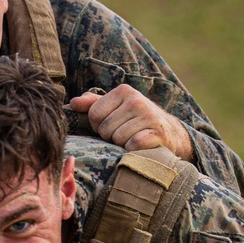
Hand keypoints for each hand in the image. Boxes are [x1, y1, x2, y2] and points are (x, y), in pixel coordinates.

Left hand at [69, 84, 192, 159]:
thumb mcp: (115, 107)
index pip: (93, 114)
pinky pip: (131, 146)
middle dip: (110, 136)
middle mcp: (136, 100)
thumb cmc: (135, 120)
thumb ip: (93, 104)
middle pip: (104, 128)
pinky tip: (140, 146)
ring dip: (121, 145)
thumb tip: (73, 103)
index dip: (98, 125)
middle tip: (124, 134)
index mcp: (123, 91)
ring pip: (116, 139)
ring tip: (132, 139)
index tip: (112, 125)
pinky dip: (132, 150)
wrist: (170, 133)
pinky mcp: (157, 133)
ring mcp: (148, 116)